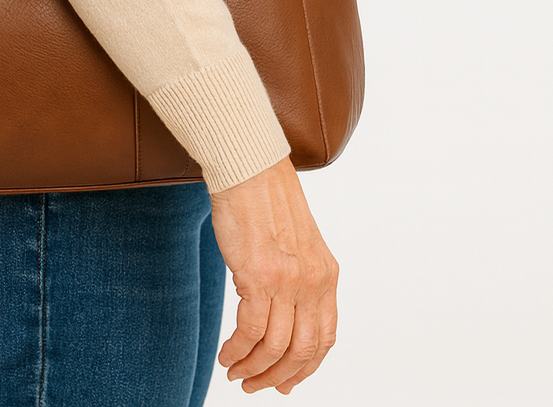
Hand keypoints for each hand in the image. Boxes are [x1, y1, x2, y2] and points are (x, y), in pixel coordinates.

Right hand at [210, 156, 337, 393]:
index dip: (304, 370)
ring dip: (251, 368)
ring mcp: (287, 280)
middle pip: (301, 352)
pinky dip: (236, 350)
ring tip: (234, 372)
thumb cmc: (266, 201)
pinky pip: (249, 331)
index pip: (324, 340)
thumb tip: (283, 321)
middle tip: (254, 386)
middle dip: (276, 377)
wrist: (249, 168)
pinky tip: (225, 353)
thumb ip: (299, 280)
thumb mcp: (298, 245)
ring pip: (274, 348)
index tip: (284, 384)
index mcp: (327, 276)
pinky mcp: (257, 275)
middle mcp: (312, 282)